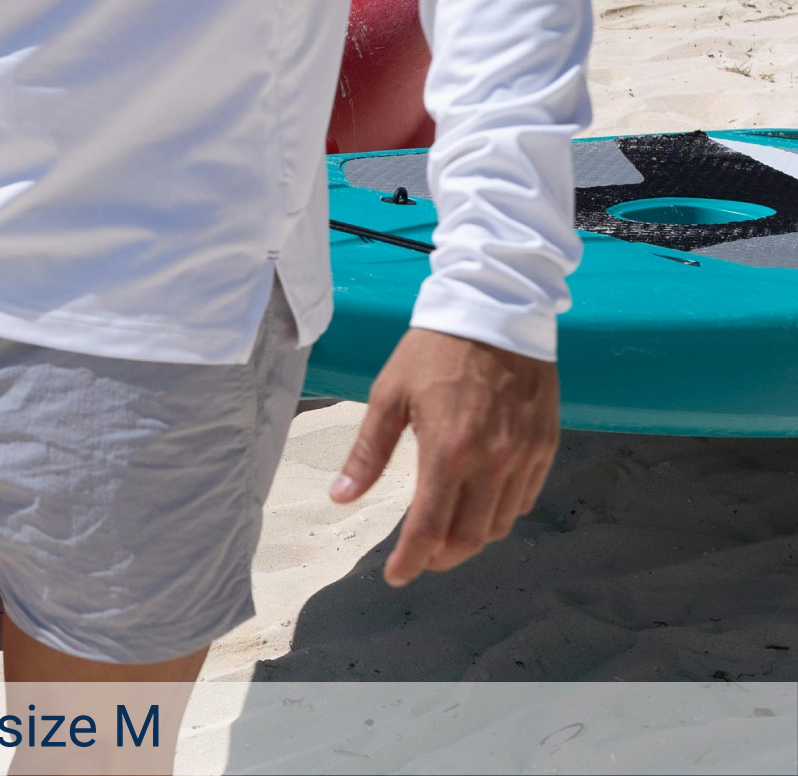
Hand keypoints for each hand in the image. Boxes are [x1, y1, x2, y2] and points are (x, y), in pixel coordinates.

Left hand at [328, 327, 557, 585]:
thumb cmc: (432, 350)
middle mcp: (491, 464)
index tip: (395, 575)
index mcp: (447, 451)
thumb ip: (368, 452)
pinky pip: (524, 500)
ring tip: (446, 531)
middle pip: (469, 538)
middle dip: (440, 557)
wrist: (495, 311)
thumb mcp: (389, 394)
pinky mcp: (545, 447)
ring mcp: (523, 458)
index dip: (411, 561)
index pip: (430, 529)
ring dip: (471, 538)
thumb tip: (341, 496)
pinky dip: (500, 514)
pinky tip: (480, 504)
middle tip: (420, 556)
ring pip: (500, 525)